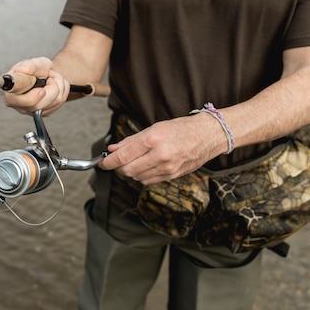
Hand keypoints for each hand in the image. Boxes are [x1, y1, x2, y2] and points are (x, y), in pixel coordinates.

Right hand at [2, 57, 69, 115]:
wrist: (46, 75)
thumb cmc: (37, 70)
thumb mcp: (34, 63)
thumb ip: (29, 65)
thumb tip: (22, 70)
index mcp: (10, 90)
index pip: (14, 100)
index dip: (30, 97)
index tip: (42, 90)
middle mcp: (18, 104)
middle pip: (38, 105)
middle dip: (51, 87)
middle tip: (50, 77)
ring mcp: (31, 111)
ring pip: (53, 103)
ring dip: (59, 86)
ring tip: (53, 78)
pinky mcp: (43, 113)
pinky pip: (59, 104)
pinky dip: (62, 92)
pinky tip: (55, 86)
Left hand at [99, 114, 225, 184]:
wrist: (208, 135)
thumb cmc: (181, 128)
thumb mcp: (153, 128)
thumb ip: (131, 141)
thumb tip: (112, 149)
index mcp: (152, 140)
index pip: (122, 157)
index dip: (107, 162)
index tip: (102, 163)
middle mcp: (159, 156)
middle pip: (127, 171)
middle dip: (118, 167)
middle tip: (117, 160)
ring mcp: (167, 168)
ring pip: (137, 177)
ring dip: (130, 171)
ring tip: (135, 159)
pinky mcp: (172, 176)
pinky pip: (149, 181)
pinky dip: (142, 175)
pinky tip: (146, 165)